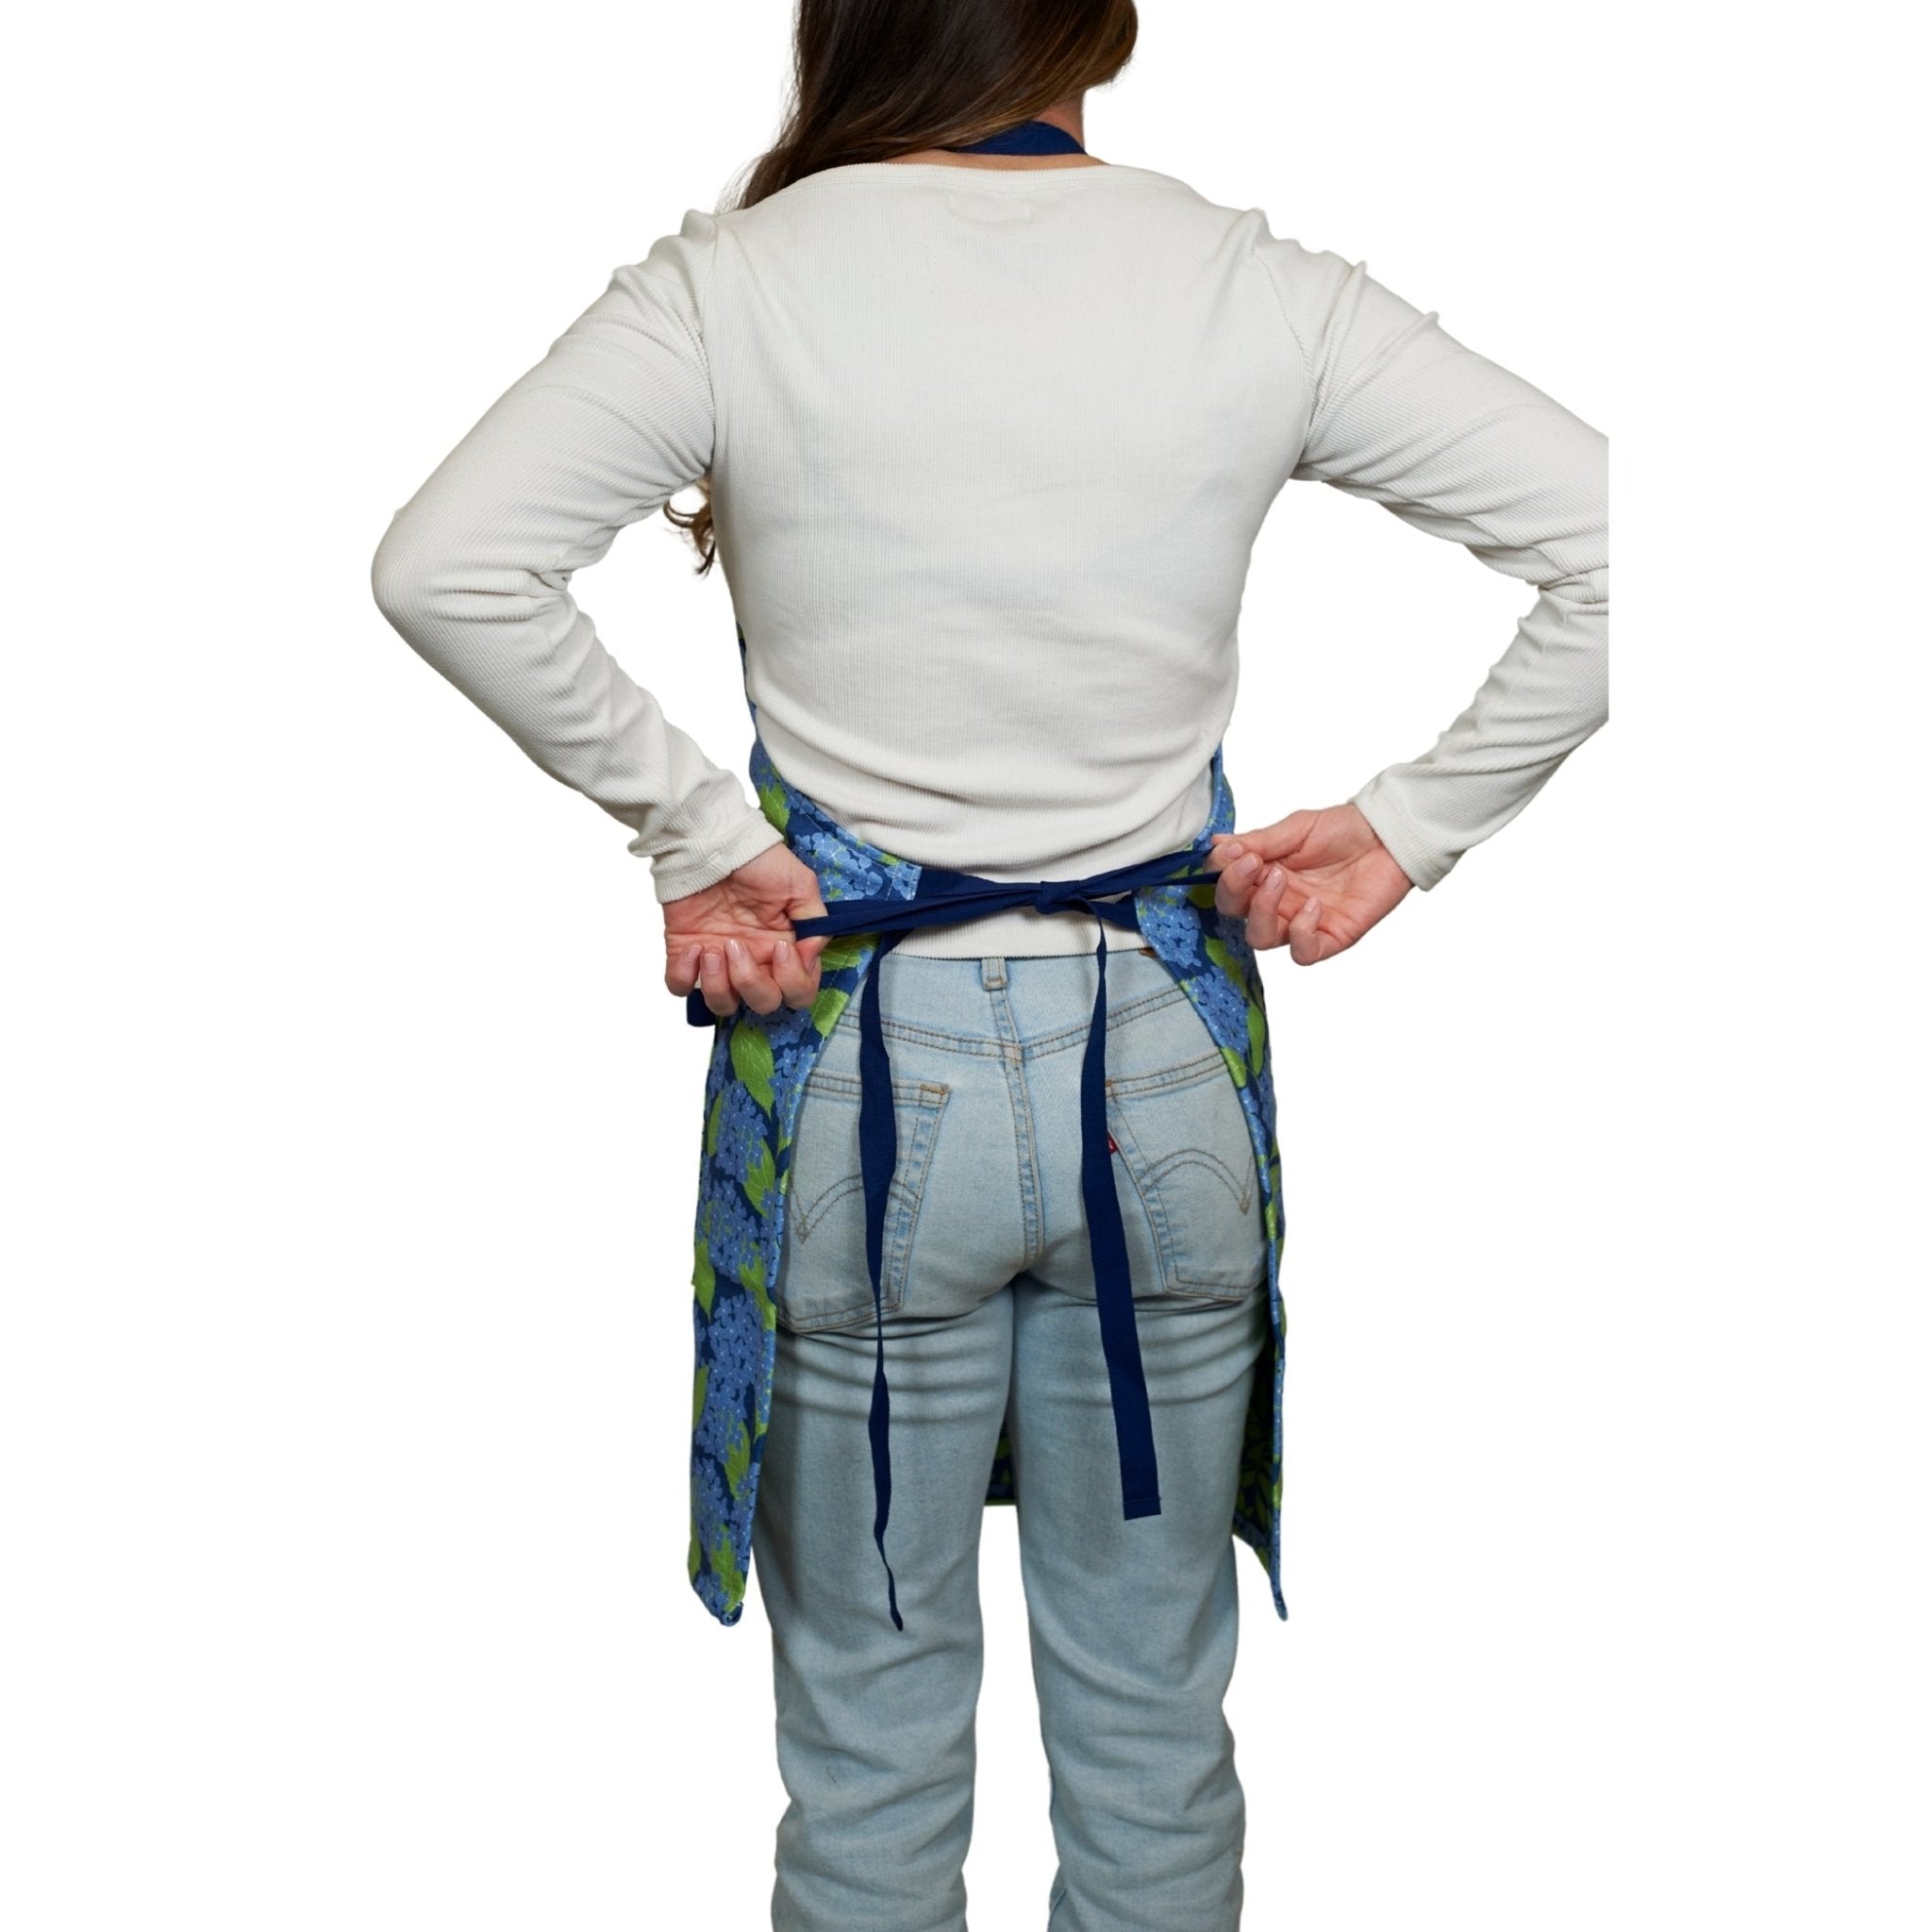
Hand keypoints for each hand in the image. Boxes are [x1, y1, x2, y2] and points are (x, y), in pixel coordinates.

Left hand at [663, 842, 831, 1017]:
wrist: (711, 841)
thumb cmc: (757, 859)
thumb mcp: (800, 884)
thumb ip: (814, 924)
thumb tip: (809, 957)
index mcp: (784, 949)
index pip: (798, 992)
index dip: (793, 982)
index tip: (781, 948)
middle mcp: (754, 961)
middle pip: (763, 1004)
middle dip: (751, 983)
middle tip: (736, 945)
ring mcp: (719, 961)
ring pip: (723, 1004)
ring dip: (719, 985)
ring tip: (711, 949)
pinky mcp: (684, 954)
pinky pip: (681, 987)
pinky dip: (685, 976)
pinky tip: (692, 948)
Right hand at [1203, 804, 1413, 963]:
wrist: (1389, 835)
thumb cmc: (1344, 830)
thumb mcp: (1297, 828)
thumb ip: (1259, 841)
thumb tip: (1217, 846)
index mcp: (1263, 874)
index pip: (1226, 884)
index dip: (1221, 873)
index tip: (1233, 853)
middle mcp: (1277, 900)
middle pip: (1234, 913)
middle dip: (1233, 889)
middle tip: (1252, 864)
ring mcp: (1300, 921)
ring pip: (1260, 938)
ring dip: (1261, 910)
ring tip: (1280, 879)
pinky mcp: (1330, 937)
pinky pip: (1302, 952)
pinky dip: (1300, 932)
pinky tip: (1314, 906)